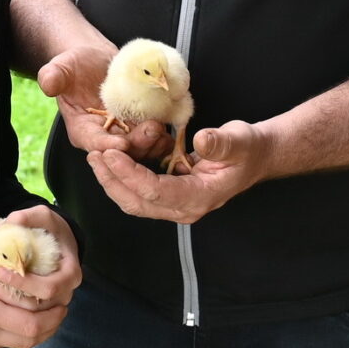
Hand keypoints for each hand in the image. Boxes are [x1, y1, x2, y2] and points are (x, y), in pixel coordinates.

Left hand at [0, 205, 80, 310]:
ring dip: (5, 303)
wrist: (56, 239)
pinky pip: (23, 315)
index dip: (24, 283)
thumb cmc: (50, 228)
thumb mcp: (42, 216)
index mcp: (71, 274)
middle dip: (9, 296)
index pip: (49, 288)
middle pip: (37, 307)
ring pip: (28, 316)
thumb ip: (27, 217)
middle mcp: (65, 293)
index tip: (0, 270)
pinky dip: (6, 307)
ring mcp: (54, 303)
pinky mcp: (41, 307)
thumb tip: (9, 223)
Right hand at [0, 229, 65, 347]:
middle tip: (60, 308)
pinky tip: (17, 316)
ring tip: (44, 313)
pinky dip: (17, 334)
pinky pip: (2, 344)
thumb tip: (1, 228)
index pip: (30, 323)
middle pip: (30, 340)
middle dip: (51, 326)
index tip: (62, 301)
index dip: (51, 316)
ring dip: (36, 332)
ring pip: (17, 346)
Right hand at [37, 42, 172, 161]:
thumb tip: (48, 82)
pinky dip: (162, 134)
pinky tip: (171, 126)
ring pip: (140, 146)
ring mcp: (124, 132)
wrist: (96, 60)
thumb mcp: (62, 66)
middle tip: (150, 130)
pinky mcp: (140, 125)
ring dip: (153, 141)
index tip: (121, 141)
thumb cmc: (76, 65)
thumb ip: (53, 75)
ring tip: (162, 128)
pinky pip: (153, 136)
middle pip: (121, 150)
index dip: (107, 144)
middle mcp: (104, 136)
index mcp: (82, 129)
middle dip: (137, 144)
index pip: (93, 143)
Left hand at [86, 118, 267, 222]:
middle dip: (112, 180)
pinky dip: (122, 177)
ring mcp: (176, 205)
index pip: (157, 192)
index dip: (130, 175)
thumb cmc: (248, 148)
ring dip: (112, 181)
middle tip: (94, 155)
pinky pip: (139, 192)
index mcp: (200, 197)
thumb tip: (201, 140)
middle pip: (138, 202)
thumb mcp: (240, 140)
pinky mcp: (169, 196)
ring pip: (134, 201)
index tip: (111, 155)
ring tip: (95, 157)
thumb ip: (220, 143)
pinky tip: (111, 158)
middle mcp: (185, 207)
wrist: (254, 157)